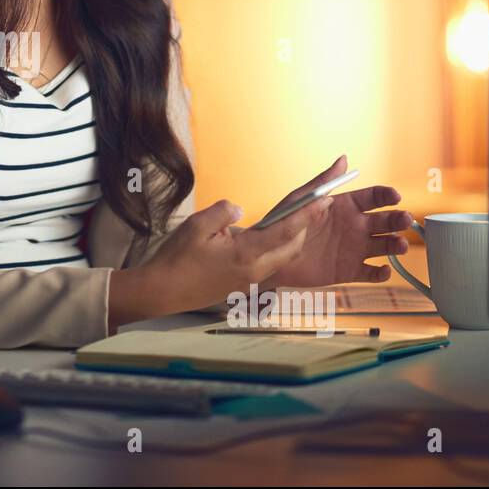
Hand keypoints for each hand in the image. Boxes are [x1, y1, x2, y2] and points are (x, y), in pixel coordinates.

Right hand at [141, 194, 334, 315]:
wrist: (162, 292)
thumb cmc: (176, 259)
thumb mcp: (196, 226)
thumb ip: (222, 212)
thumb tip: (238, 209)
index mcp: (246, 255)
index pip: (286, 231)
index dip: (308, 212)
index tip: (325, 196)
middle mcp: (255, 270)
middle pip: (293, 245)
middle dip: (309, 221)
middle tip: (320, 197)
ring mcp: (252, 280)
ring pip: (284, 255)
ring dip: (295, 233)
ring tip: (304, 211)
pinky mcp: (245, 283)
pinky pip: (271, 261)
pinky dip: (280, 244)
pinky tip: (276, 232)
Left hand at [257, 154, 409, 289]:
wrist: (269, 255)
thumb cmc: (284, 222)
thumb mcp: (302, 198)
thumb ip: (325, 181)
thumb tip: (344, 159)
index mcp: (346, 206)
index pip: (373, 198)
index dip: (387, 196)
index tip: (395, 197)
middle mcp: (355, 226)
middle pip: (385, 221)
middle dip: (399, 220)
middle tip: (405, 220)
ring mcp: (354, 249)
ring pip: (384, 246)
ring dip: (397, 245)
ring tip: (400, 245)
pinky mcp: (349, 270)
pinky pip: (371, 273)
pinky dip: (381, 274)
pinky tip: (384, 270)